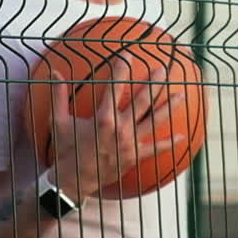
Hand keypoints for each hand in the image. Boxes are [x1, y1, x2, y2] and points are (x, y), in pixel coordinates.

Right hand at [46, 55, 187, 201]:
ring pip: (154, 121)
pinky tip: (183, 135)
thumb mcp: (59, 121)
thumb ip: (58, 96)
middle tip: (163, 70)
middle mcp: (120, 128)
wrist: (73, 182)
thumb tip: (54, 72)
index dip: (122, 69)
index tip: (128, 55)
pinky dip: (169, 142)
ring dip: (168, 107)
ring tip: (181, 95)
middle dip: (153, 84)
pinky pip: (155, 148)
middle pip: (142, 101)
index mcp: (103, 117)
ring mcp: (130, 143)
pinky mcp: (135, 156)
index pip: (115, 87)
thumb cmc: (65, 150)